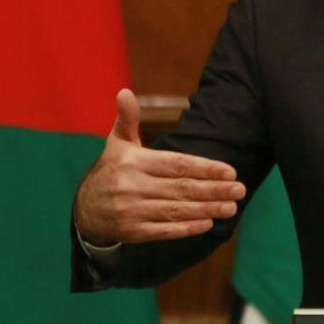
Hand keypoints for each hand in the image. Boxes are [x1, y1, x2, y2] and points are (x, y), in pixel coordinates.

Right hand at [73, 88, 246, 245]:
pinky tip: (207, 224)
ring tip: (231, 206)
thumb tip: (124, 92)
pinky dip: (186, 228)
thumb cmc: (112, 170)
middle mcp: (133, 186)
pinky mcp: (133, 232)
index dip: (205, 168)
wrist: (84, 210)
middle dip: (213, 189)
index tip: (230, 171)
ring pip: (176, 210)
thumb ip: (127, 119)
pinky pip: (164, 230)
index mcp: (134, 162)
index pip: (176, 165)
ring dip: (207, 209)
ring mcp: (132, 211)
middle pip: (181, 188)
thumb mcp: (117, 143)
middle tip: (240, 189)